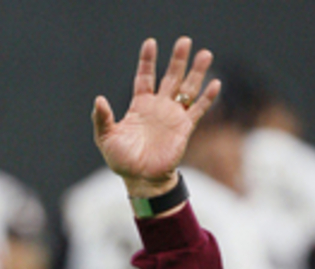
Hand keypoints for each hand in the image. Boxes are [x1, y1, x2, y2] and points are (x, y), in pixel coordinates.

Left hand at [92, 36, 220, 195]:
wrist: (141, 180)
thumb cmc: (122, 161)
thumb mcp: (106, 139)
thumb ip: (102, 119)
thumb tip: (99, 99)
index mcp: (140, 106)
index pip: (145, 77)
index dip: (147, 61)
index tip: (150, 43)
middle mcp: (158, 107)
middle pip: (170, 77)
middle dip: (178, 60)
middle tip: (184, 41)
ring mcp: (173, 116)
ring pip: (187, 89)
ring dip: (197, 72)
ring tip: (205, 54)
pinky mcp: (184, 128)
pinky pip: (198, 110)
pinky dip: (207, 98)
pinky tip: (216, 84)